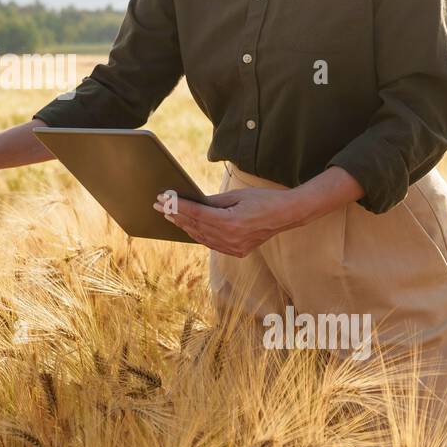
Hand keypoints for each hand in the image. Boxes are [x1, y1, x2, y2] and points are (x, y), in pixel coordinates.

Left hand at [153, 186, 302, 256]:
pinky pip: (211, 243)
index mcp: (230, 223)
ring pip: (201, 237)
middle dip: (175, 215)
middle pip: (195, 226)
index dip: (178, 206)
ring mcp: (234, 248)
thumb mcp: (236, 195)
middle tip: (159, 205)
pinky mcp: (237, 251)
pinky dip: (198, 234)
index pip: (196, 214)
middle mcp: (231, 239)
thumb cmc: (263, 200)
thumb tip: (192, 202)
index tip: (163, 199)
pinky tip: (188, 226)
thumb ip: (212, 201)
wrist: (286, 215)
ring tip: (169, 214)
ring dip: (184, 225)